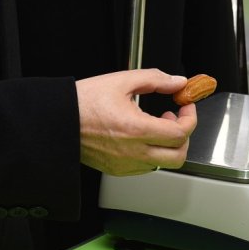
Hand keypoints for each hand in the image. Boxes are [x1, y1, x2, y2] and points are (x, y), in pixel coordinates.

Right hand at [74, 69, 196, 175]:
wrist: (58, 120)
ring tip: (156, 125)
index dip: (190, 117)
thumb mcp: (122, 81)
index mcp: (136, 129)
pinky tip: (142, 136)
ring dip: (168, 145)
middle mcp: (133, 152)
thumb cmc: (84, 101)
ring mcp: (125, 164)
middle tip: (175, 118)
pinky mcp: (117, 170)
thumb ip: (155, 79)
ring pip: (163, 164)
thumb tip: (177, 82)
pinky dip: (152, 153)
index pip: (181, 133)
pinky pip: (145, 168)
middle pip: (178, 156)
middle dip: (184, 136)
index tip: (185, 105)